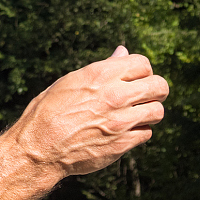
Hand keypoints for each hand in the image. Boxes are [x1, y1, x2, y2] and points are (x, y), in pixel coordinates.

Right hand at [11, 46, 167, 177]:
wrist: (40, 147)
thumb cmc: (48, 110)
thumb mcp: (71, 81)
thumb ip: (102, 68)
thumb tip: (122, 52)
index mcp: (100, 75)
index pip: (143, 64)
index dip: (141, 71)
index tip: (134, 78)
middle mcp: (114, 95)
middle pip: (160, 86)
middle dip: (155, 90)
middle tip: (144, 96)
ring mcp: (121, 121)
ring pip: (158, 111)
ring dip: (149, 112)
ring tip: (135, 115)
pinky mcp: (123, 143)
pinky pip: (146, 133)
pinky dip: (138, 132)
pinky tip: (123, 132)